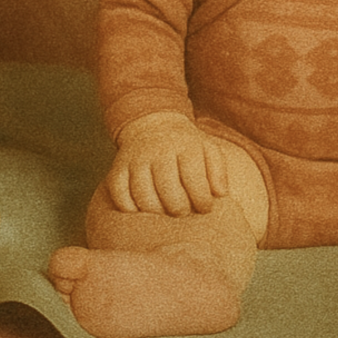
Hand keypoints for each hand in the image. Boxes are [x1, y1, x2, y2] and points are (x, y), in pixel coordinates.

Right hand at [106, 113, 229, 215]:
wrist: (153, 125)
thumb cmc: (186, 146)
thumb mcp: (208, 150)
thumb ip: (218, 172)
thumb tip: (220, 195)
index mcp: (185, 146)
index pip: (194, 179)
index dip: (202, 200)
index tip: (205, 208)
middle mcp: (158, 151)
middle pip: (167, 189)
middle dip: (179, 208)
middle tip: (183, 212)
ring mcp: (136, 159)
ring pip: (142, 194)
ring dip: (155, 211)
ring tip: (164, 213)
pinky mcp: (117, 168)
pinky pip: (118, 193)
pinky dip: (128, 207)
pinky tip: (141, 210)